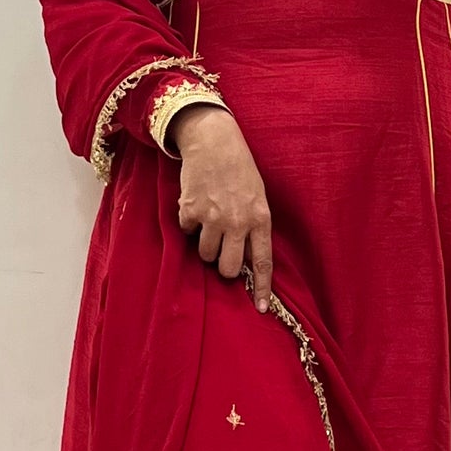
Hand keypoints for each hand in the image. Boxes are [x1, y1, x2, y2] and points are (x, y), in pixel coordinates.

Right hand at [169, 103, 273, 311]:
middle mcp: (238, 221)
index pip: (263, 262)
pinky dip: (189, 223)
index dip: (262, 288)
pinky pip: (187, 232)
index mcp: (260, 218)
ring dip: (205, 243)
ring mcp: (213, 217)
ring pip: (205, 254)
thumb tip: (248, 260)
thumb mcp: (258, 197)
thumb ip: (254, 227)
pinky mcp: (191, 211)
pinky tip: (197, 204)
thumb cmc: (240, 170)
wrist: (214, 142)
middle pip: (228, 268)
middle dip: (223, 266)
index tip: (261, 309)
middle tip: (221, 252)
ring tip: (209, 221)